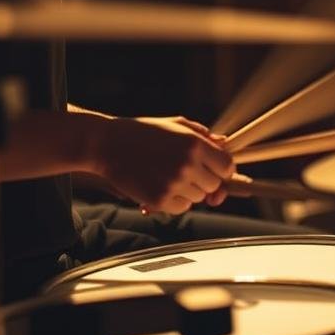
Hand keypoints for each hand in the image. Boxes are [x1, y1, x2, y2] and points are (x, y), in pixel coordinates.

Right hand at [90, 115, 233, 213]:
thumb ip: (202, 135)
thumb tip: (223, 144)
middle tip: (186, 172)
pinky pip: (182, 208)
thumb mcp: (176, 125)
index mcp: (195, 144)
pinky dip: (176, 202)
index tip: (213, 169)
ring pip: (198, 198)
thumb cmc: (143, 132)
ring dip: (189, 191)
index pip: (227, 166)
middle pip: (214, 185)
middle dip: (204, 180)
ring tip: (169, 176)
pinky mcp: (159, 200)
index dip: (221, 169)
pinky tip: (161, 186)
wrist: (108, 144)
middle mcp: (188, 164)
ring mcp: (174, 184)